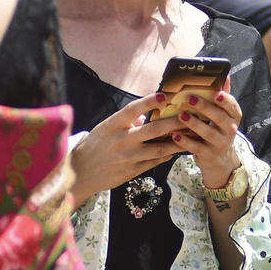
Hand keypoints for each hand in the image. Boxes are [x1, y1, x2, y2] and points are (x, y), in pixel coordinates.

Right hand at [70, 93, 188, 201]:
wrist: (80, 173)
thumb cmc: (95, 145)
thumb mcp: (105, 128)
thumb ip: (126, 121)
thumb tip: (146, 116)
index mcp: (112, 126)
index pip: (133, 110)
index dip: (149, 102)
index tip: (164, 95)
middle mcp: (121, 140)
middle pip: (153, 129)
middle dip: (173, 122)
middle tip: (189, 116)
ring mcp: (127, 157)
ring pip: (158, 148)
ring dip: (176, 142)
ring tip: (190, 135)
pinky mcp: (131, 171)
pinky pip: (153, 162)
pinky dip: (166, 155)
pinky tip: (175, 151)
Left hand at [170, 77, 244, 189]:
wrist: (221, 159)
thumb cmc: (218, 129)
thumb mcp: (224, 114)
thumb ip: (223, 96)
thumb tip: (226, 76)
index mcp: (234, 117)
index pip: (232, 106)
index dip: (225, 100)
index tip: (215, 93)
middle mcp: (230, 130)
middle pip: (219, 118)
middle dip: (205, 107)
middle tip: (190, 98)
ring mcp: (220, 143)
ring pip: (207, 133)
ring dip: (194, 123)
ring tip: (181, 115)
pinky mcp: (208, 154)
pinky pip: (196, 147)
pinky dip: (185, 141)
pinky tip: (175, 135)